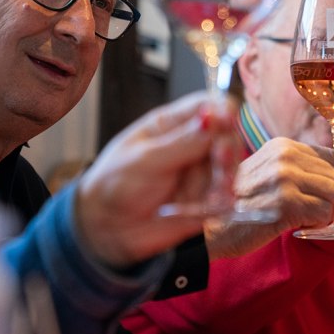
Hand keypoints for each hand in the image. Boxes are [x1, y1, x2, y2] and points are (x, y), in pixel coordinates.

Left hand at [73, 92, 232, 267]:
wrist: (105, 227)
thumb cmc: (115, 183)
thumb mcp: (146, 159)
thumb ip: (183, 141)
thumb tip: (214, 115)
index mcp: (172, 125)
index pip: (208, 106)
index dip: (223, 110)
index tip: (227, 120)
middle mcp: (191, 146)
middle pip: (226, 137)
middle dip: (228, 148)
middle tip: (220, 159)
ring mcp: (199, 175)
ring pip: (229, 170)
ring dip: (226, 179)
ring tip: (215, 193)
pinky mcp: (204, 202)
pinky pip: (224, 200)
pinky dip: (222, 203)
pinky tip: (213, 207)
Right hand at [204, 137, 333, 258]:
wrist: (209, 228)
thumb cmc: (238, 208)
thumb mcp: (266, 175)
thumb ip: (295, 172)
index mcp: (282, 146)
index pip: (332, 155)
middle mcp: (284, 155)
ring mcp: (284, 177)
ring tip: (323, 226)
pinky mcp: (285, 202)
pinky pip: (324, 212)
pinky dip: (322, 224)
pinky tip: (305, 228)